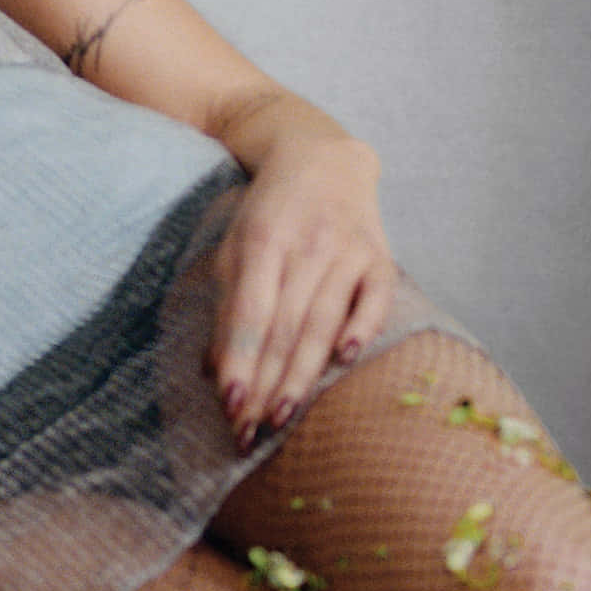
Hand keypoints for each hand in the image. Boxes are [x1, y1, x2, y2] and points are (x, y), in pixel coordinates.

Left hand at [206, 131, 394, 446]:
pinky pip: (375, 299)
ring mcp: (347, 250)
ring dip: (303, 375)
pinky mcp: (380, 256)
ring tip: (281, 417)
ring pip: (323, 322)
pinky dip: (362, 328)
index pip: (251, 314)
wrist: (323, 158)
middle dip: (266, 384)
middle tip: (248, 433)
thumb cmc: (270, 213)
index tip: (229, 406)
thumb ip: (227, 305)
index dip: (241, 362)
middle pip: (285, 327)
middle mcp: (307, 246)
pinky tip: (345, 360)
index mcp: (263, 241)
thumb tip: (211, 372)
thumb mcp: (236, 246)